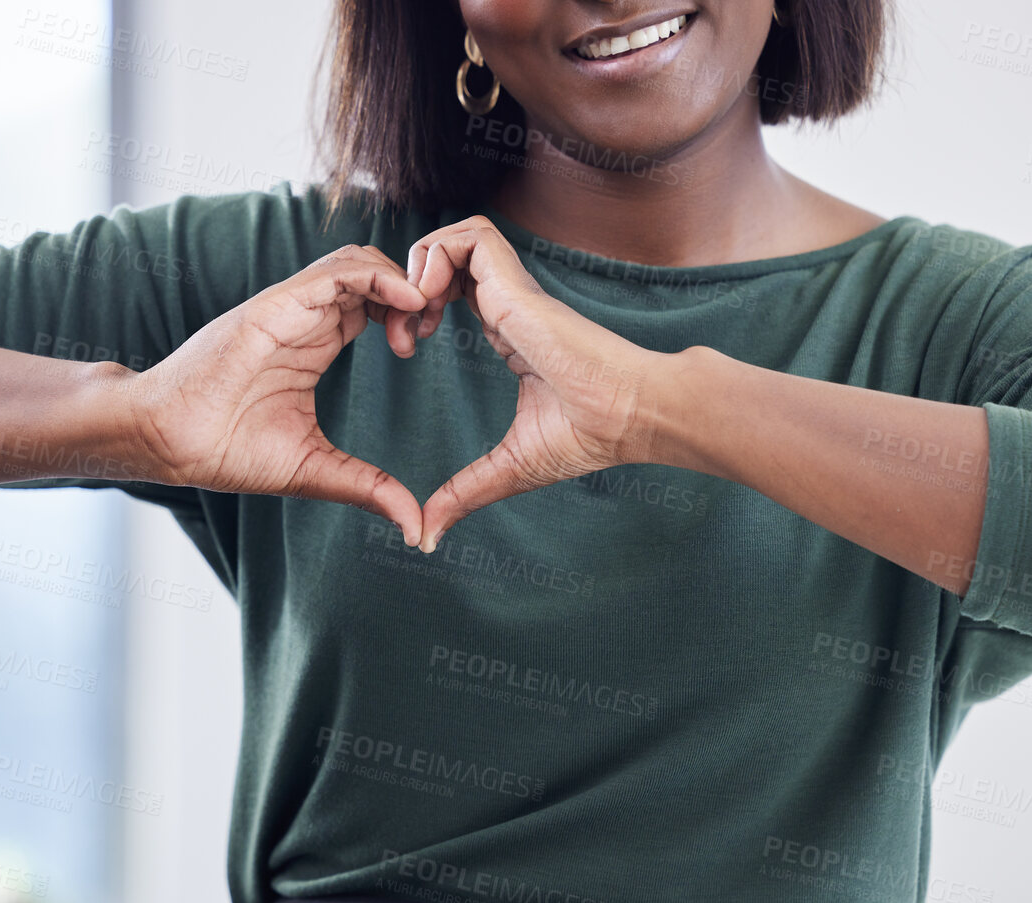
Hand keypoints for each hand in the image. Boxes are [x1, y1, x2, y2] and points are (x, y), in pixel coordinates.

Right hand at [125, 244, 430, 544]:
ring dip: (402, 279)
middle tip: (432, 327)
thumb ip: (368, 488)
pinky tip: (408, 302)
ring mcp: (290, 308)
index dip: (410, 313)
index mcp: (315, 343)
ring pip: (359, 261)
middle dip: (416, 289)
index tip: (425, 345)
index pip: (374, 303)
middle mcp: (305, 317)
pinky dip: (380, 278)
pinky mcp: (275, 306)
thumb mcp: (316, 469)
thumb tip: (414, 526)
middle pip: (374, 273)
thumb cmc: (227, 450)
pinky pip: (336, 272)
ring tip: (423, 314)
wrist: (168, 441)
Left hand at [404, 215, 663, 551]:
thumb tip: (428, 537)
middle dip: (406, 286)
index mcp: (506, 332)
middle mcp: (507, 304)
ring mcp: (513, 290)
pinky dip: (438, 255)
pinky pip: (470, 235)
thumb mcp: (509, 467)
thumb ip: (464, 493)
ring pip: (455, 237)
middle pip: (445, 259)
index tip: (407, 348)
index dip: (416, 309)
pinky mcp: (517, 284)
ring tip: (414, 315)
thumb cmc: (587, 436)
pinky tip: (429, 302)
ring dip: (419, 265)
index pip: (452, 292)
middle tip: (402, 334)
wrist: (630, 417)